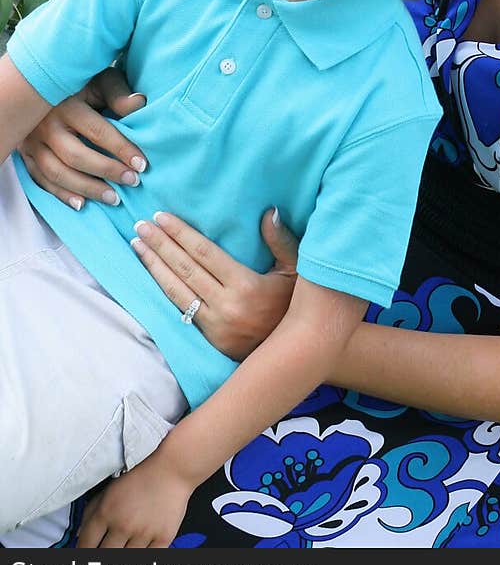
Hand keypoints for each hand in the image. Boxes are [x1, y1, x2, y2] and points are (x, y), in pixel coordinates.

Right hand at [17, 68, 147, 210]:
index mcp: (66, 105)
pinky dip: (61, 195)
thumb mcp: (101, 80)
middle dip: (106, 172)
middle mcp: (45, 125)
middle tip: (132, 182)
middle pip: (75, 156)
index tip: (142, 165)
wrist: (46, 85)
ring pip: (57, 173)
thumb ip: (118, 93)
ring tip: (114, 198)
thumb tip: (139, 103)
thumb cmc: (82, 84)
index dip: (121, 149)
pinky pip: (41, 180)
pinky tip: (82, 203)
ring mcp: (32, 142)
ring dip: (87, 188)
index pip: (97, 131)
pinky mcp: (26, 155)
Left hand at [77, 454, 191, 548]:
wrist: (172, 468)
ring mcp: (143, 533)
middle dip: (101, 557)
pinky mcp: (162, 537)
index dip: (82, 553)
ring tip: (123, 549)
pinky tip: (139, 550)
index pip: (85, 545)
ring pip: (125, 560)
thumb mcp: (110, 489)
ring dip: (122, 556)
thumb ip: (91, 512)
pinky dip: (142, 556)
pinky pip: (148, 559)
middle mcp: (123, 525)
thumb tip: (80, 535)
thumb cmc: (141, 476)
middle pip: (103, 557)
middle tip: (105, 552)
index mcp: (106, 512)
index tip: (84, 556)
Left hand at [131, 207, 298, 359]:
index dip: (180, 233)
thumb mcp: (296, 271)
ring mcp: (215, 325)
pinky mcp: (209, 338)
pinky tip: (151, 275)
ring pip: (176, 291)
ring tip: (137, 246)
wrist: (295, 352)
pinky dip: (163, 290)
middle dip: (159, 245)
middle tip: (140, 225)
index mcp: (246, 285)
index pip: (203, 252)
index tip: (161, 217)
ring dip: (153, 266)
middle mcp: (226, 306)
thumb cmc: (295, 304)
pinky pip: (181, 309)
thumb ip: (282, 241)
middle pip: (184, 269)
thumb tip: (268, 211)